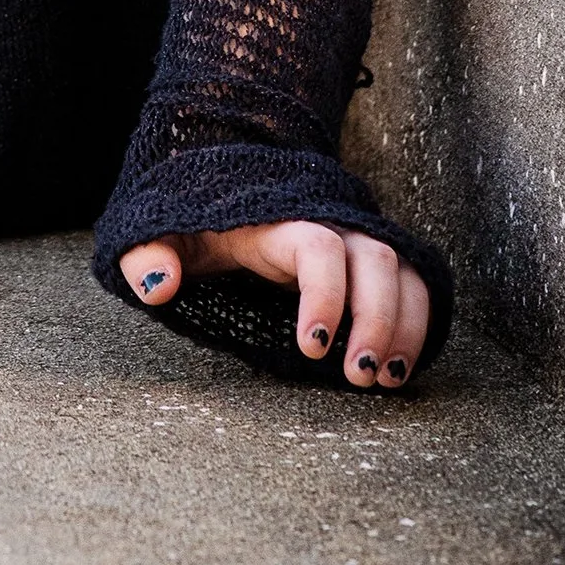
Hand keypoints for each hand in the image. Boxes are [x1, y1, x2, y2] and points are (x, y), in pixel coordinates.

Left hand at [117, 220, 430, 387]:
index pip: (317, 247)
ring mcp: (352, 236)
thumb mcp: (159, 230)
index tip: (313, 346)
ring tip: (386, 379)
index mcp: (277, 220)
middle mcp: (327, 221)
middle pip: (373, 257)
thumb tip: (157, 284)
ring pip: (401, 268)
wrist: (225, 185)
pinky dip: (417, 319)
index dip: (325, 294)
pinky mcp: (367, 257)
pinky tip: (401, 366)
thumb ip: (147, 253)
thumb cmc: (193, 220)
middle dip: (376, 317)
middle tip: (358, 376)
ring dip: (404, 323)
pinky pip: (411, 280)